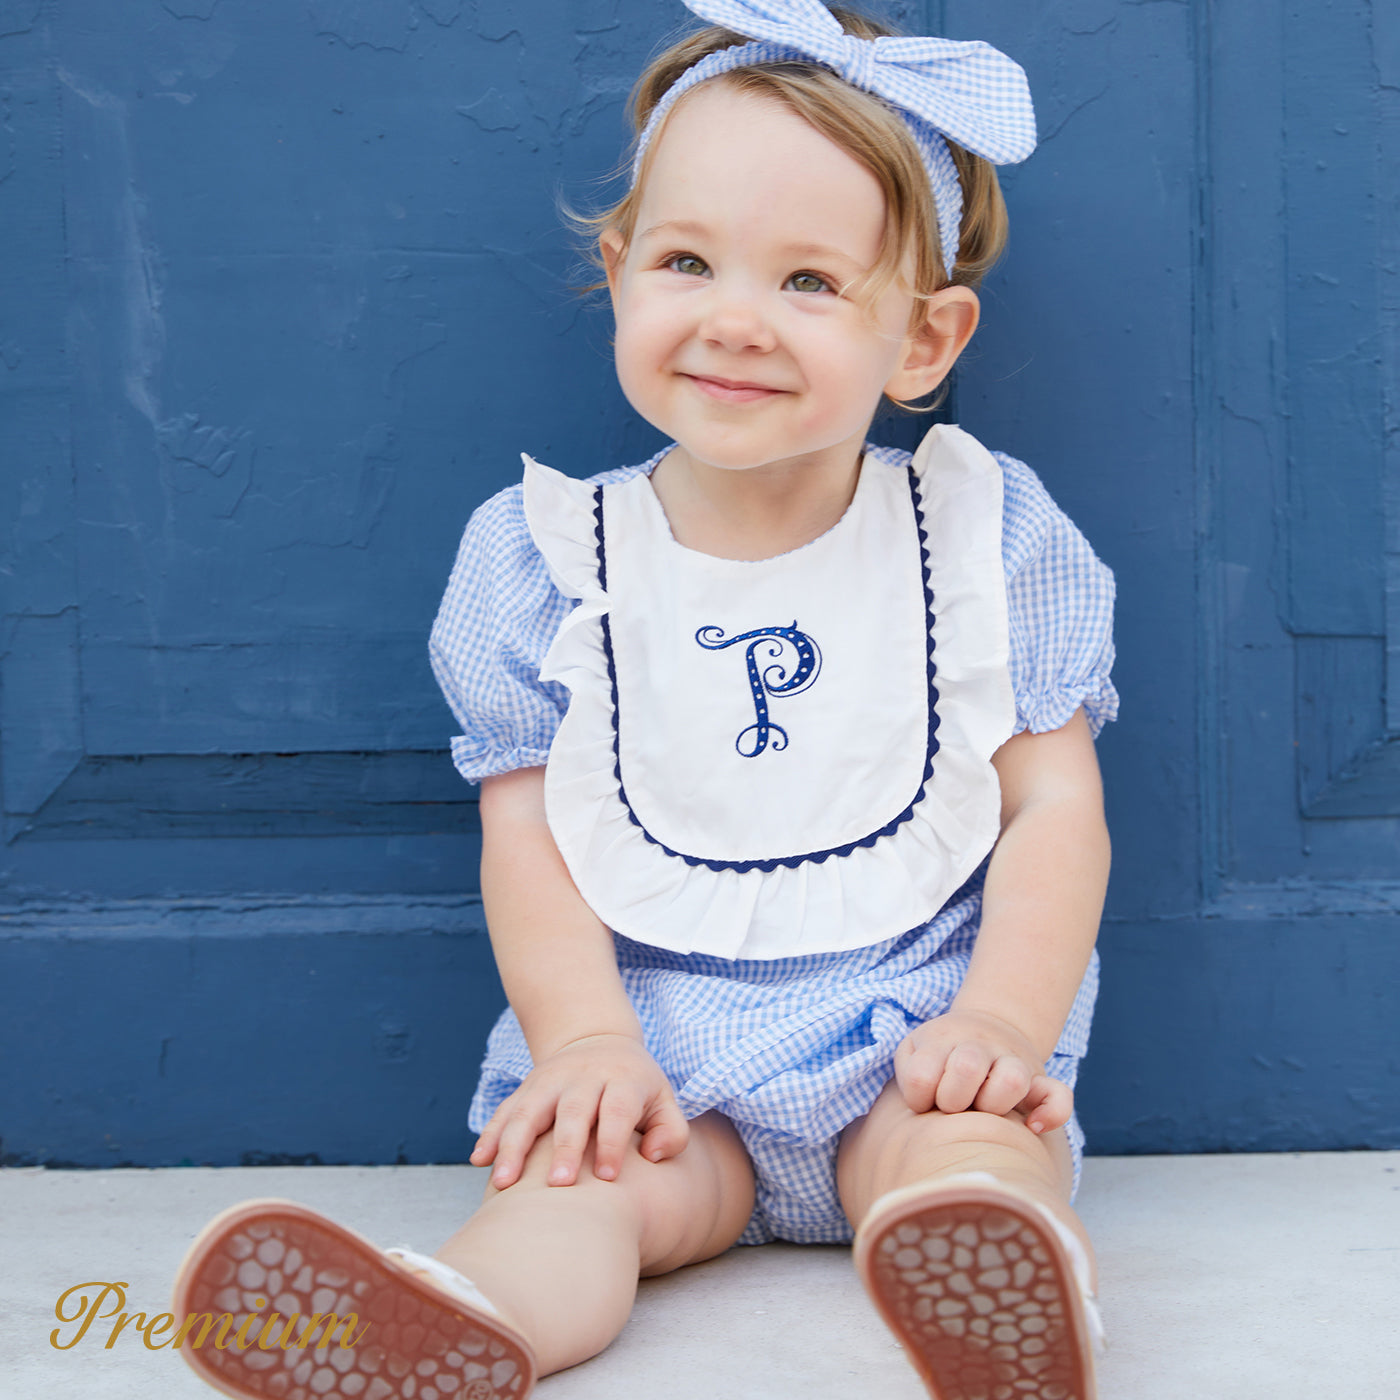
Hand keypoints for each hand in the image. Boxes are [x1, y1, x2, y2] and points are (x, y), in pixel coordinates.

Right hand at [469, 1033, 689, 1189]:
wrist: (599, 1042)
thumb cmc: (636, 1088)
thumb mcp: (664, 1100)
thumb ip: (670, 1131)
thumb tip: (652, 1157)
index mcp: (622, 1080)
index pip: (617, 1110)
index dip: (613, 1142)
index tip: (607, 1177)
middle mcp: (584, 1077)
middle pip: (573, 1110)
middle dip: (565, 1147)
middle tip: (559, 1184)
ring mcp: (550, 1081)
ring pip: (529, 1110)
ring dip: (515, 1145)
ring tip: (505, 1183)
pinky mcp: (527, 1087)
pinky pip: (506, 1109)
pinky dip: (491, 1133)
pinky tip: (480, 1160)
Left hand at [893, 1008, 1071, 1133]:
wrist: (984, 1027)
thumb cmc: (940, 1053)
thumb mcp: (914, 1052)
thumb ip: (910, 1075)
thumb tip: (926, 1108)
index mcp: (943, 1039)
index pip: (923, 1076)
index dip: (918, 1098)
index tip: (923, 1099)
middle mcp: (980, 1045)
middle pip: (967, 1067)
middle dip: (953, 1098)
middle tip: (952, 1104)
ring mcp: (1012, 1060)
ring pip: (1012, 1078)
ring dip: (993, 1102)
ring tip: (983, 1108)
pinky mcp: (1039, 1080)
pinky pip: (1059, 1095)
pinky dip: (1051, 1114)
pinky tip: (1032, 1126)